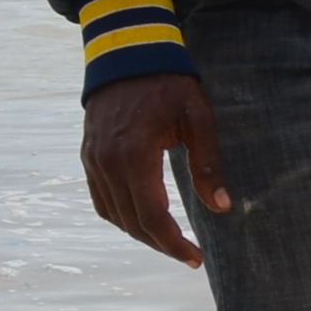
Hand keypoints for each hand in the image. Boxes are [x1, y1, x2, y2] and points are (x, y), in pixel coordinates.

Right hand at [83, 71, 223, 263]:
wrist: (128, 53)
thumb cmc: (168, 83)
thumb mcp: (198, 118)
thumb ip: (208, 163)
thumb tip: (222, 207)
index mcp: (135, 155)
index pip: (152, 217)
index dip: (173, 243)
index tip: (195, 258)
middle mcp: (108, 163)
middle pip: (132, 223)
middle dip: (161, 244)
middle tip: (188, 254)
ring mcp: (94, 160)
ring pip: (114, 215)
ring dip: (141, 233)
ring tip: (169, 240)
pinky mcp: (88, 156)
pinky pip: (101, 200)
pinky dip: (121, 217)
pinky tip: (142, 219)